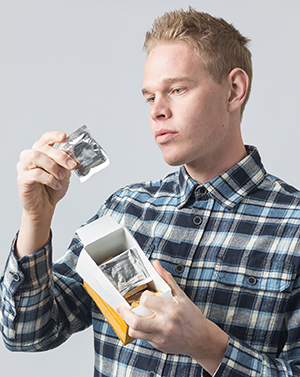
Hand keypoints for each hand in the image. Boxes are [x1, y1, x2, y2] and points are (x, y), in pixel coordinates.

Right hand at [15, 131, 76, 256]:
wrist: (45, 206)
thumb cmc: (52, 189)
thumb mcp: (64, 174)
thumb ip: (66, 164)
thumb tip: (71, 157)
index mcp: (40, 152)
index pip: (45, 139)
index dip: (54, 136)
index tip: (64, 137)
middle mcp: (30, 157)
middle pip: (44, 148)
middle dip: (60, 156)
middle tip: (71, 165)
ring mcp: (24, 167)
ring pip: (36, 156)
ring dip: (53, 166)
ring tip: (61, 176)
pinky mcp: (22, 179)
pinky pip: (35, 174)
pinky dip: (49, 179)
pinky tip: (56, 185)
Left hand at [117, 260, 228, 374]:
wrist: (201, 339)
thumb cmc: (192, 316)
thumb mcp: (181, 295)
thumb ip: (166, 279)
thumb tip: (156, 265)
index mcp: (171, 309)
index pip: (147, 300)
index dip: (142, 296)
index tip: (142, 295)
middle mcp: (165, 324)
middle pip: (136, 321)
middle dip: (124, 313)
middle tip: (120, 307)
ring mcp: (161, 337)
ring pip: (136, 332)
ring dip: (128, 323)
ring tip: (128, 316)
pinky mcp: (159, 345)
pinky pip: (142, 338)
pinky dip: (139, 330)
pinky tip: (141, 323)